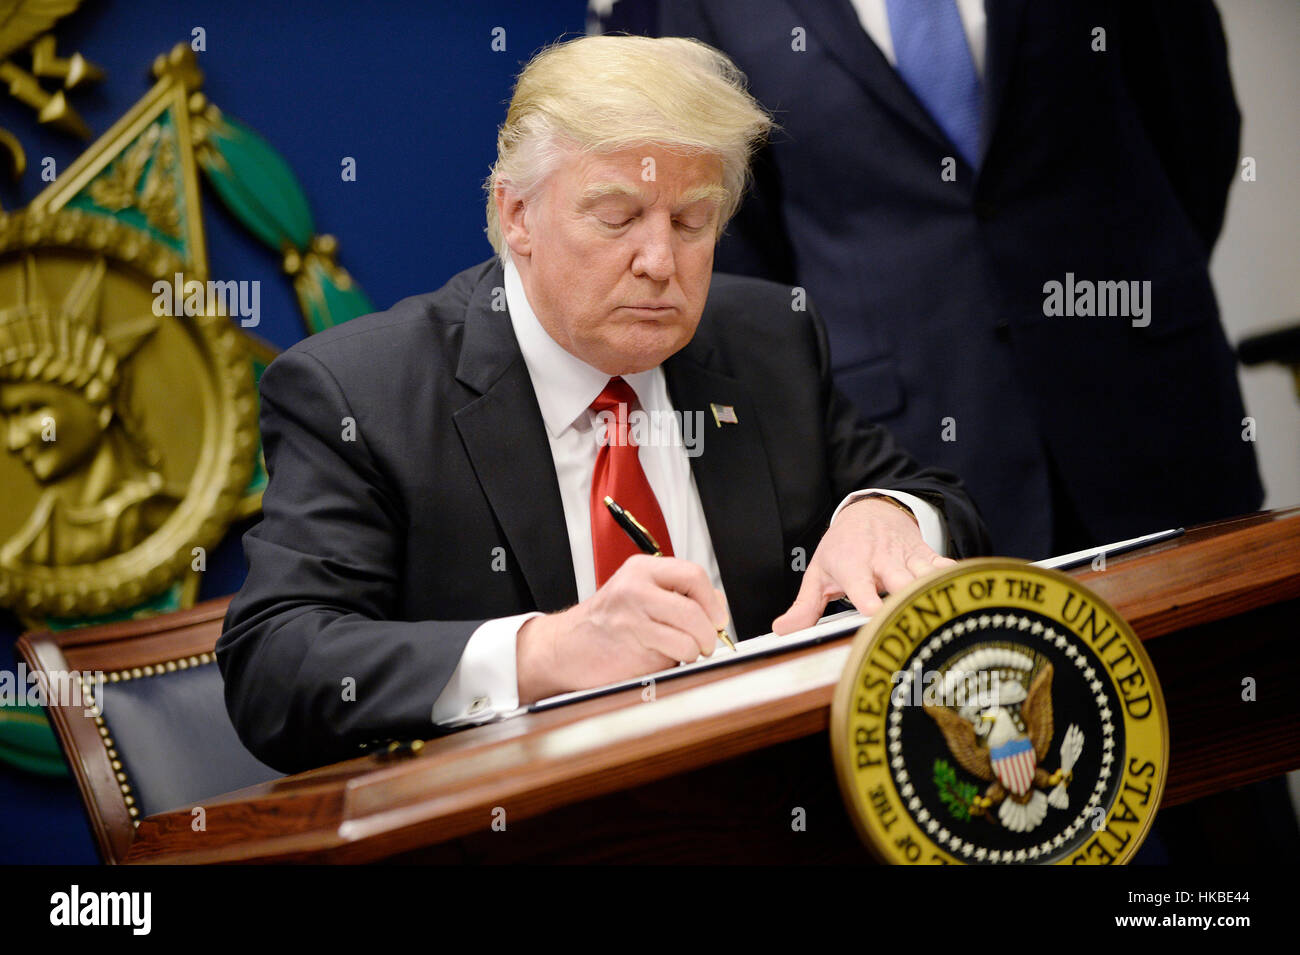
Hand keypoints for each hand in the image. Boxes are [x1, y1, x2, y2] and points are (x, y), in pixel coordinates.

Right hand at [516, 555, 729, 703]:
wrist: (563, 648)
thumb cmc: (605, 624)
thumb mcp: (638, 594)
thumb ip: (676, 596)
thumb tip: (718, 609)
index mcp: (641, 569)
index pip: (694, 575)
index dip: (712, 601)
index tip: (718, 618)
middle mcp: (636, 588)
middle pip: (695, 609)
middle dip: (709, 632)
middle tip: (707, 642)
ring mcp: (632, 617)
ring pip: (689, 636)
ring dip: (694, 651)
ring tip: (682, 652)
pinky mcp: (632, 647)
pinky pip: (675, 656)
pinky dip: (678, 662)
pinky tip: (662, 658)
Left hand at [772, 497, 954, 633]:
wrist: (872, 511)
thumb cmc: (842, 548)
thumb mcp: (819, 573)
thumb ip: (804, 607)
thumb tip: (782, 632)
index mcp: (853, 565)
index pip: (860, 584)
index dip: (868, 599)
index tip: (874, 613)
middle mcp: (882, 561)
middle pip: (899, 581)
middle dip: (907, 598)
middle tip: (914, 621)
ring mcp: (907, 557)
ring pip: (926, 574)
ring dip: (935, 592)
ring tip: (947, 616)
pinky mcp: (927, 556)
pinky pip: (945, 567)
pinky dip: (955, 579)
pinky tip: (968, 596)